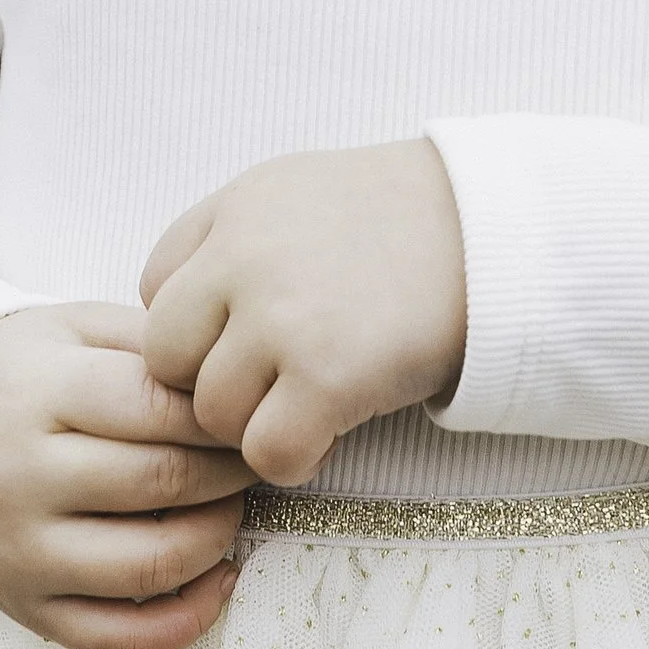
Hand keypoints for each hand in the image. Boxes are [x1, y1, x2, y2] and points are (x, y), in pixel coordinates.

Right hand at [0, 301, 253, 648]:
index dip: (221, 413)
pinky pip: (121, 638)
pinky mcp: (26, 608)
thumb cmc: (24, 372)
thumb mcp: (77, 329)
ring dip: (217, 536)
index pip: (158, 409)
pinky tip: (218, 576)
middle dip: (230, 470)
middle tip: (254, 455)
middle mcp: (21, 481)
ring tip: (231, 505)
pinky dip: (187, 618)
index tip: (248, 409)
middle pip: (163, 482)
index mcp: (37, 397)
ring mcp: (20, 555)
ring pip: (152, 565)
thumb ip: (153, 348)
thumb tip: (238, 390)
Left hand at [138, 142, 468, 486]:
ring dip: (254, 425)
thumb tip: (179, 309)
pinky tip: (327, 434)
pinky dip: (292, 459)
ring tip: (307, 404)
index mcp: (233, 213)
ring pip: (212, 415)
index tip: (245, 337)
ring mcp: (283, 321)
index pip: (155, 292)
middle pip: (166, 361)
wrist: (494, 231)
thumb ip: (228, 236)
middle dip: (208, 383)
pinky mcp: (329, 377)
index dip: (196, 328)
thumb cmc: (398, 216)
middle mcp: (243, 261)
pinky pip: (267, 452)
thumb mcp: (294, 190)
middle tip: (269, 383)